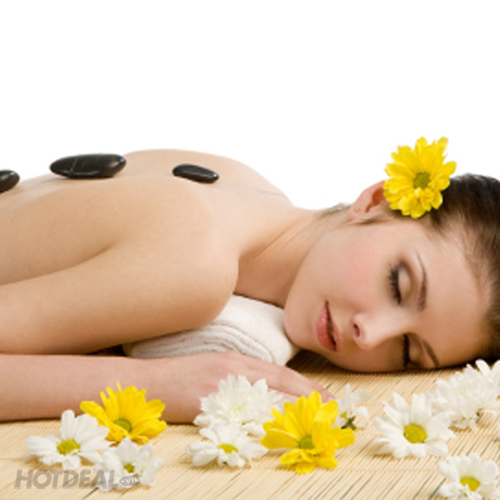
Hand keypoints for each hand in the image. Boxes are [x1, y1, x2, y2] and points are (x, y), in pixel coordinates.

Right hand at [145, 351, 333, 422]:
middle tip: (332, 408)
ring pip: (268, 397)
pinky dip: (267, 422)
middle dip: (309, 395)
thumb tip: (262, 395)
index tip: (325, 396)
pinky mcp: (209, 402)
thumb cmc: (177, 379)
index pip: (278, 372)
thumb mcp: (211, 370)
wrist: (145, 382)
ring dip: (295, 409)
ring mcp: (222, 385)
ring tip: (317, 421)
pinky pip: (244, 414)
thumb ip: (237, 379)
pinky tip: (282, 430)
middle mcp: (234, 368)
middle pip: (280, 382)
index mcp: (235, 360)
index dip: (305, 384)